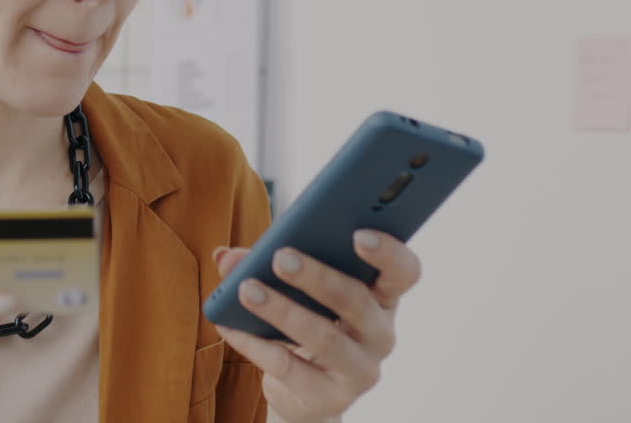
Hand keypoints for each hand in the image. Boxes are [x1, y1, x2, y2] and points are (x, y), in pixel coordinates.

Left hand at [211, 230, 421, 422]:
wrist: (302, 390)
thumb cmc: (305, 320)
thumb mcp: (291, 287)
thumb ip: (263, 262)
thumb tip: (226, 257)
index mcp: (381, 295)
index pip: (404, 272)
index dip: (388, 252)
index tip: (358, 233)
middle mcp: (380, 333)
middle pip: (357, 301)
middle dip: (317, 277)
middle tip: (280, 257)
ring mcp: (360, 370)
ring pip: (325, 337)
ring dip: (282, 311)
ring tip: (247, 290)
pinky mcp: (332, 398)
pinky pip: (290, 368)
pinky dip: (255, 343)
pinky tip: (229, 326)